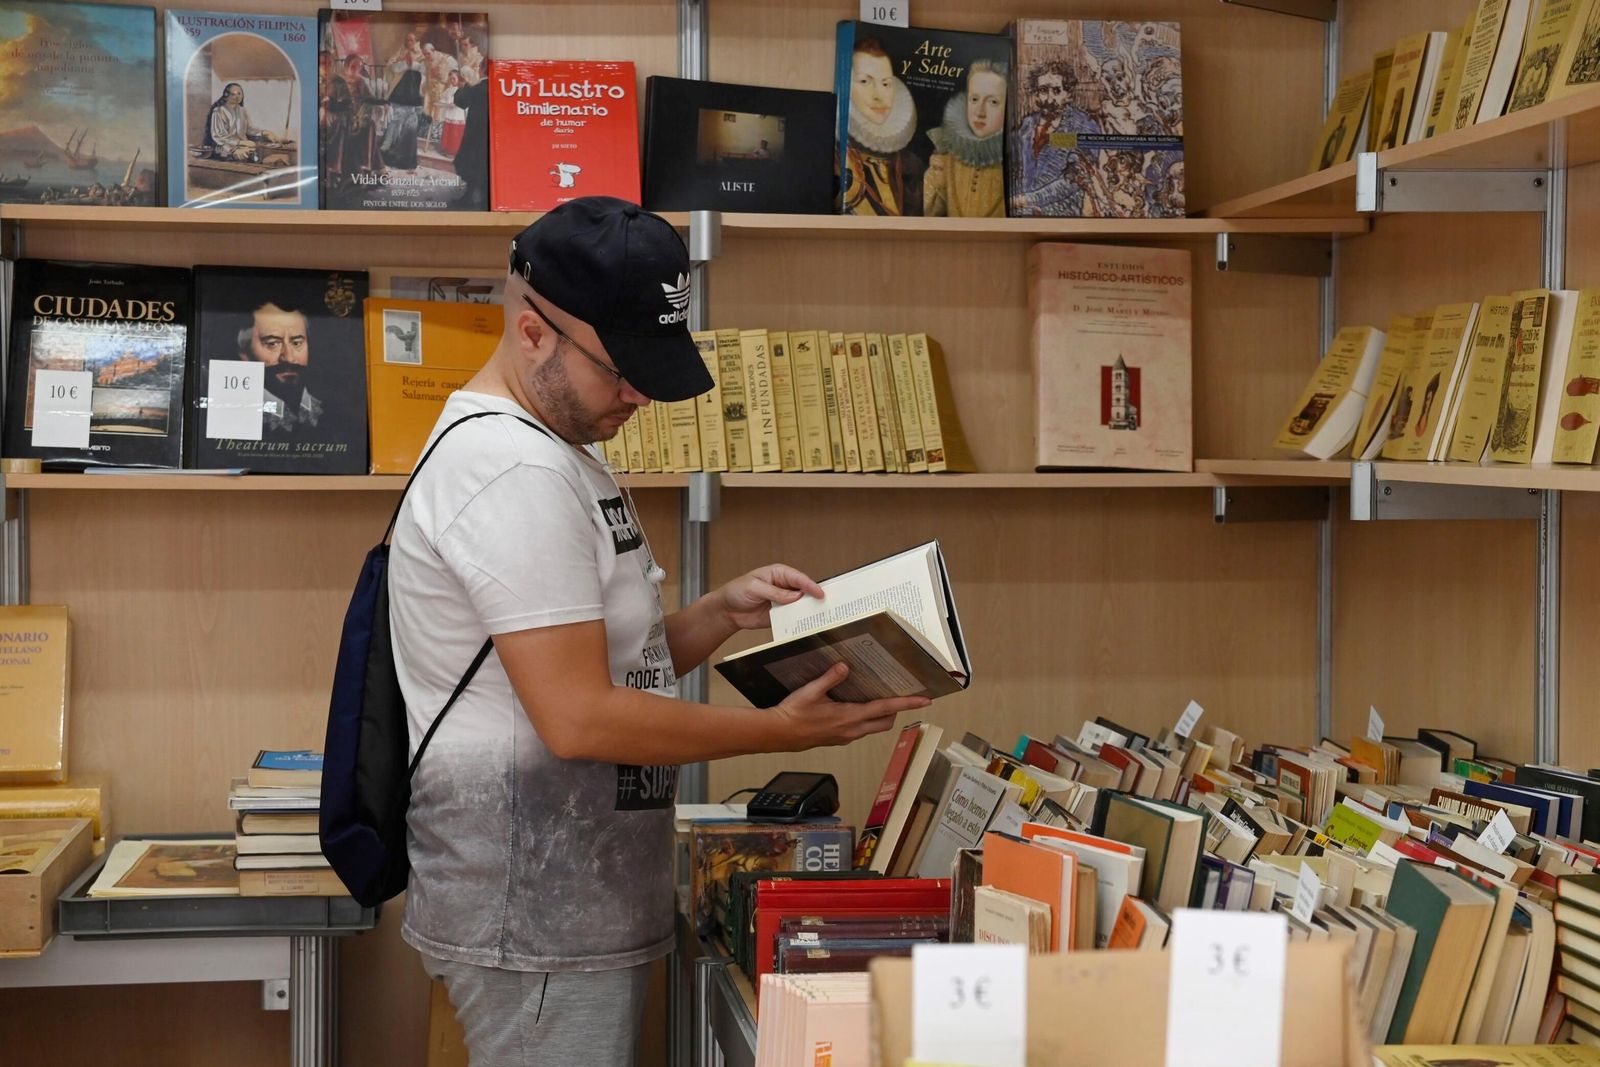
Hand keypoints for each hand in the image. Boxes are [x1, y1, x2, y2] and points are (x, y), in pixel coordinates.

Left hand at [716, 563, 823, 631]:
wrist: (727, 611)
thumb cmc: (737, 591)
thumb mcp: (754, 588)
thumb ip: (775, 592)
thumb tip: (795, 596)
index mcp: (779, 574)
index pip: (799, 578)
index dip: (811, 585)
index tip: (820, 594)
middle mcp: (784, 587)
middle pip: (804, 591)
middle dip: (814, 598)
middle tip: (826, 605)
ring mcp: (783, 602)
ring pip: (800, 606)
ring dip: (808, 611)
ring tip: (819, 617)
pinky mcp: (780, 616)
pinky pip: (792, 619)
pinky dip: (798, 622)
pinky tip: (804, 626)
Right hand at [772, 663, 930, 750]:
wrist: (778, 734)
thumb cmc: (793, 715)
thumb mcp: (810, 692)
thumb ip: (830, 678)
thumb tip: (845, 666)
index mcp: (849, 717)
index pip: (885, 709)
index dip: (907, 704)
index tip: (925, 700)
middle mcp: (852, 730)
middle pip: (886, 722)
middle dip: (897, 710)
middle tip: (901, 695)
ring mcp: (846, 736)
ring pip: (874, 727)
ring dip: (881, 715)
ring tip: (880, 698)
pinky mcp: (839, 738)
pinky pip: (861, 730)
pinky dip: (867, 719)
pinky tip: (857, 707)